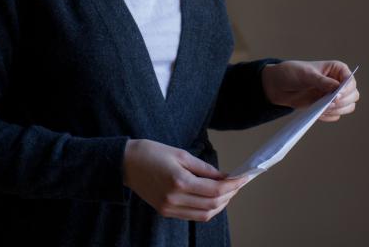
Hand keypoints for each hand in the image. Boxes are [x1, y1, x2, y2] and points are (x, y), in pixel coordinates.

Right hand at [122, 139, 250, 221]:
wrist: (124, 163)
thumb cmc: (151, 152)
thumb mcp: (180, 154)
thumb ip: (204, 168)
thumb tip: (224, 176)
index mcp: (179, 181)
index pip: (215, 190)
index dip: (232, 185)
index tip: (243, 177)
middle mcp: (175, 198)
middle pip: (212, 204)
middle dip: (229, 195)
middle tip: (238, 183)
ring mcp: (169, 208)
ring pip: (204, 214)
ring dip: (220, 205)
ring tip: (228, 192)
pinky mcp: (165, 211)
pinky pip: (192, 215)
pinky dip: (206, 209)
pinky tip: (212, 198)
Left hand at [261, 60, 358, 122]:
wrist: (278, 86)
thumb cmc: (291, 73)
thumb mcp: (305, 75)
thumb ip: (321, 81)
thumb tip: (337, 88)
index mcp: (337, 69)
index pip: (350, 80)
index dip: (347, 89)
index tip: (336, 95)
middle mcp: (339, 82)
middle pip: (353, 95)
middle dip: (343, 102)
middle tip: (328, 104)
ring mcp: (334, 95)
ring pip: (348, 107)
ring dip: (337, 110)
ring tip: (322, 108)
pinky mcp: (327, 106)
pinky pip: (336, 115)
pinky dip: (329, 116)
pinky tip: (317, 112)